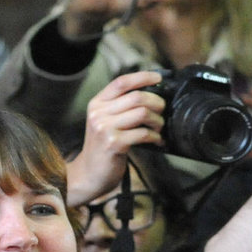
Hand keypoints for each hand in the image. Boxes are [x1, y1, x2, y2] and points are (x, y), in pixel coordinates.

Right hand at [67, 70, 164, 205]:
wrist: (88, 174)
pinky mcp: (113, 144)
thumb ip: (120, 107)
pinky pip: (143, 133)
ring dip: (157, 121)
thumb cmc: (103, 148)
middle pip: (136, 96)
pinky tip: (157, 141)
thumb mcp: (105, 122)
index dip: (143, 77)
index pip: (122, 82)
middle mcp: (98, 113)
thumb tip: (150, 94)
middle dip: (157, 102)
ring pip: (142, 113)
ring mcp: (105, 128)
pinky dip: (155, 137)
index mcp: (97, 103)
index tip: (158, 78)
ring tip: (159, 128)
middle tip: (163, 111)